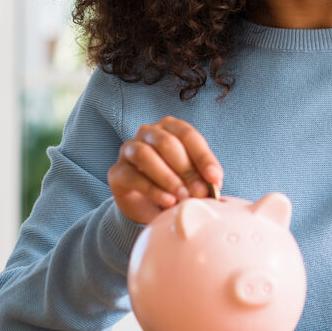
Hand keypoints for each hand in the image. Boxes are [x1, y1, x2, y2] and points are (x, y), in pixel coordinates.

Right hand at [107, 116, 222, 224]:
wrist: (149, 203)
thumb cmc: (176, 182)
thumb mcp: (193, 178)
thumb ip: (201, 177)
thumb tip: (211, 186)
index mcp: (171, 127)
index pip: (188, 135)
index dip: (203, 157)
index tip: (214, 178)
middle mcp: (148, 133)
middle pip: (167, 143)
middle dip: (186, 169)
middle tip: (199, 192)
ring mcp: (128, 150)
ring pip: (145, 155)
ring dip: (167, 178)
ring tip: (183, 197)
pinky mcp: (117, 172)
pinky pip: (133, 176)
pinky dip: (153, 190)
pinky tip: (168, 201)